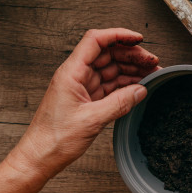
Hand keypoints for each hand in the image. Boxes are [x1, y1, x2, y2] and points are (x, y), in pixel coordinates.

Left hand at [7, 28, 158, 182]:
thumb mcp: (91, 120)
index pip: (96, 41)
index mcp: (71, 72)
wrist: (39, 157)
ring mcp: (81, 87)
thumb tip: (140, 91)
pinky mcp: (85, 99)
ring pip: (110, 69)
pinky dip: (124, 85)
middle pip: (107, 54)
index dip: (119, 35)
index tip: (139, 39)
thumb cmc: (53, 139)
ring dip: (130, 70)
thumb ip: (119, 103)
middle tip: (152, 62)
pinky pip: (108, 85)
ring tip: (150, 74)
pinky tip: (137, 87)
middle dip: (131, 55)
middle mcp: (75, 75)